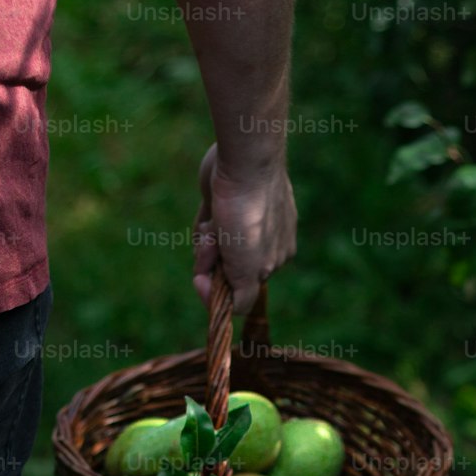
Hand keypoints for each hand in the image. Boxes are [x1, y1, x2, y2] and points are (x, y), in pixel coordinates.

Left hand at [192, 143, 297, 315]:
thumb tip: (231, 310)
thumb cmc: (249, 219)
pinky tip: (209, 215)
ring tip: (213, 226)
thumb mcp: (248, 271)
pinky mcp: (224, 204)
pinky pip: (206, 227)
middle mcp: (260, 243)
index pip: (239, 290)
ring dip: (205, 244)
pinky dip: (202, 226)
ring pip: (212, 250)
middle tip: (213, 246)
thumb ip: (242, 298)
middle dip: (210, 263)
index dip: (216, 290)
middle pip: (222, 270)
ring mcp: (242, 222)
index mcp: (273, 260)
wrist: (243, 165)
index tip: (202, 282)